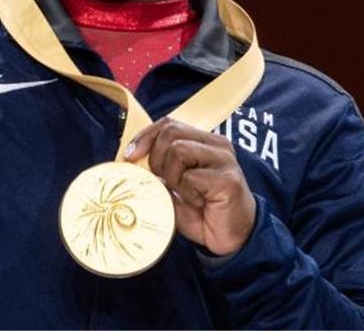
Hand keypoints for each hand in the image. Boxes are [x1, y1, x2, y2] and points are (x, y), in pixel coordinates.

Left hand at [125, 118, 255, 255]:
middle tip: (163, 182)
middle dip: (156, 158)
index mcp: (204, 141)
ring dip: (171, 177)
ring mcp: (224, 160)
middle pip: (171, 132)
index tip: (129, 156)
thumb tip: (131, 160)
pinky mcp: (228, 179)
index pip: (168, 124)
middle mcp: (217, 145)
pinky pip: (190, 177)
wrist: (234, 238)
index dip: (145, 137)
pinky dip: (186, 193)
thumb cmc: (202, 211)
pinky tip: (199, 203)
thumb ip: (158, 170)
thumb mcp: (174, 186)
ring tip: (184, 194)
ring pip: (178, 150)